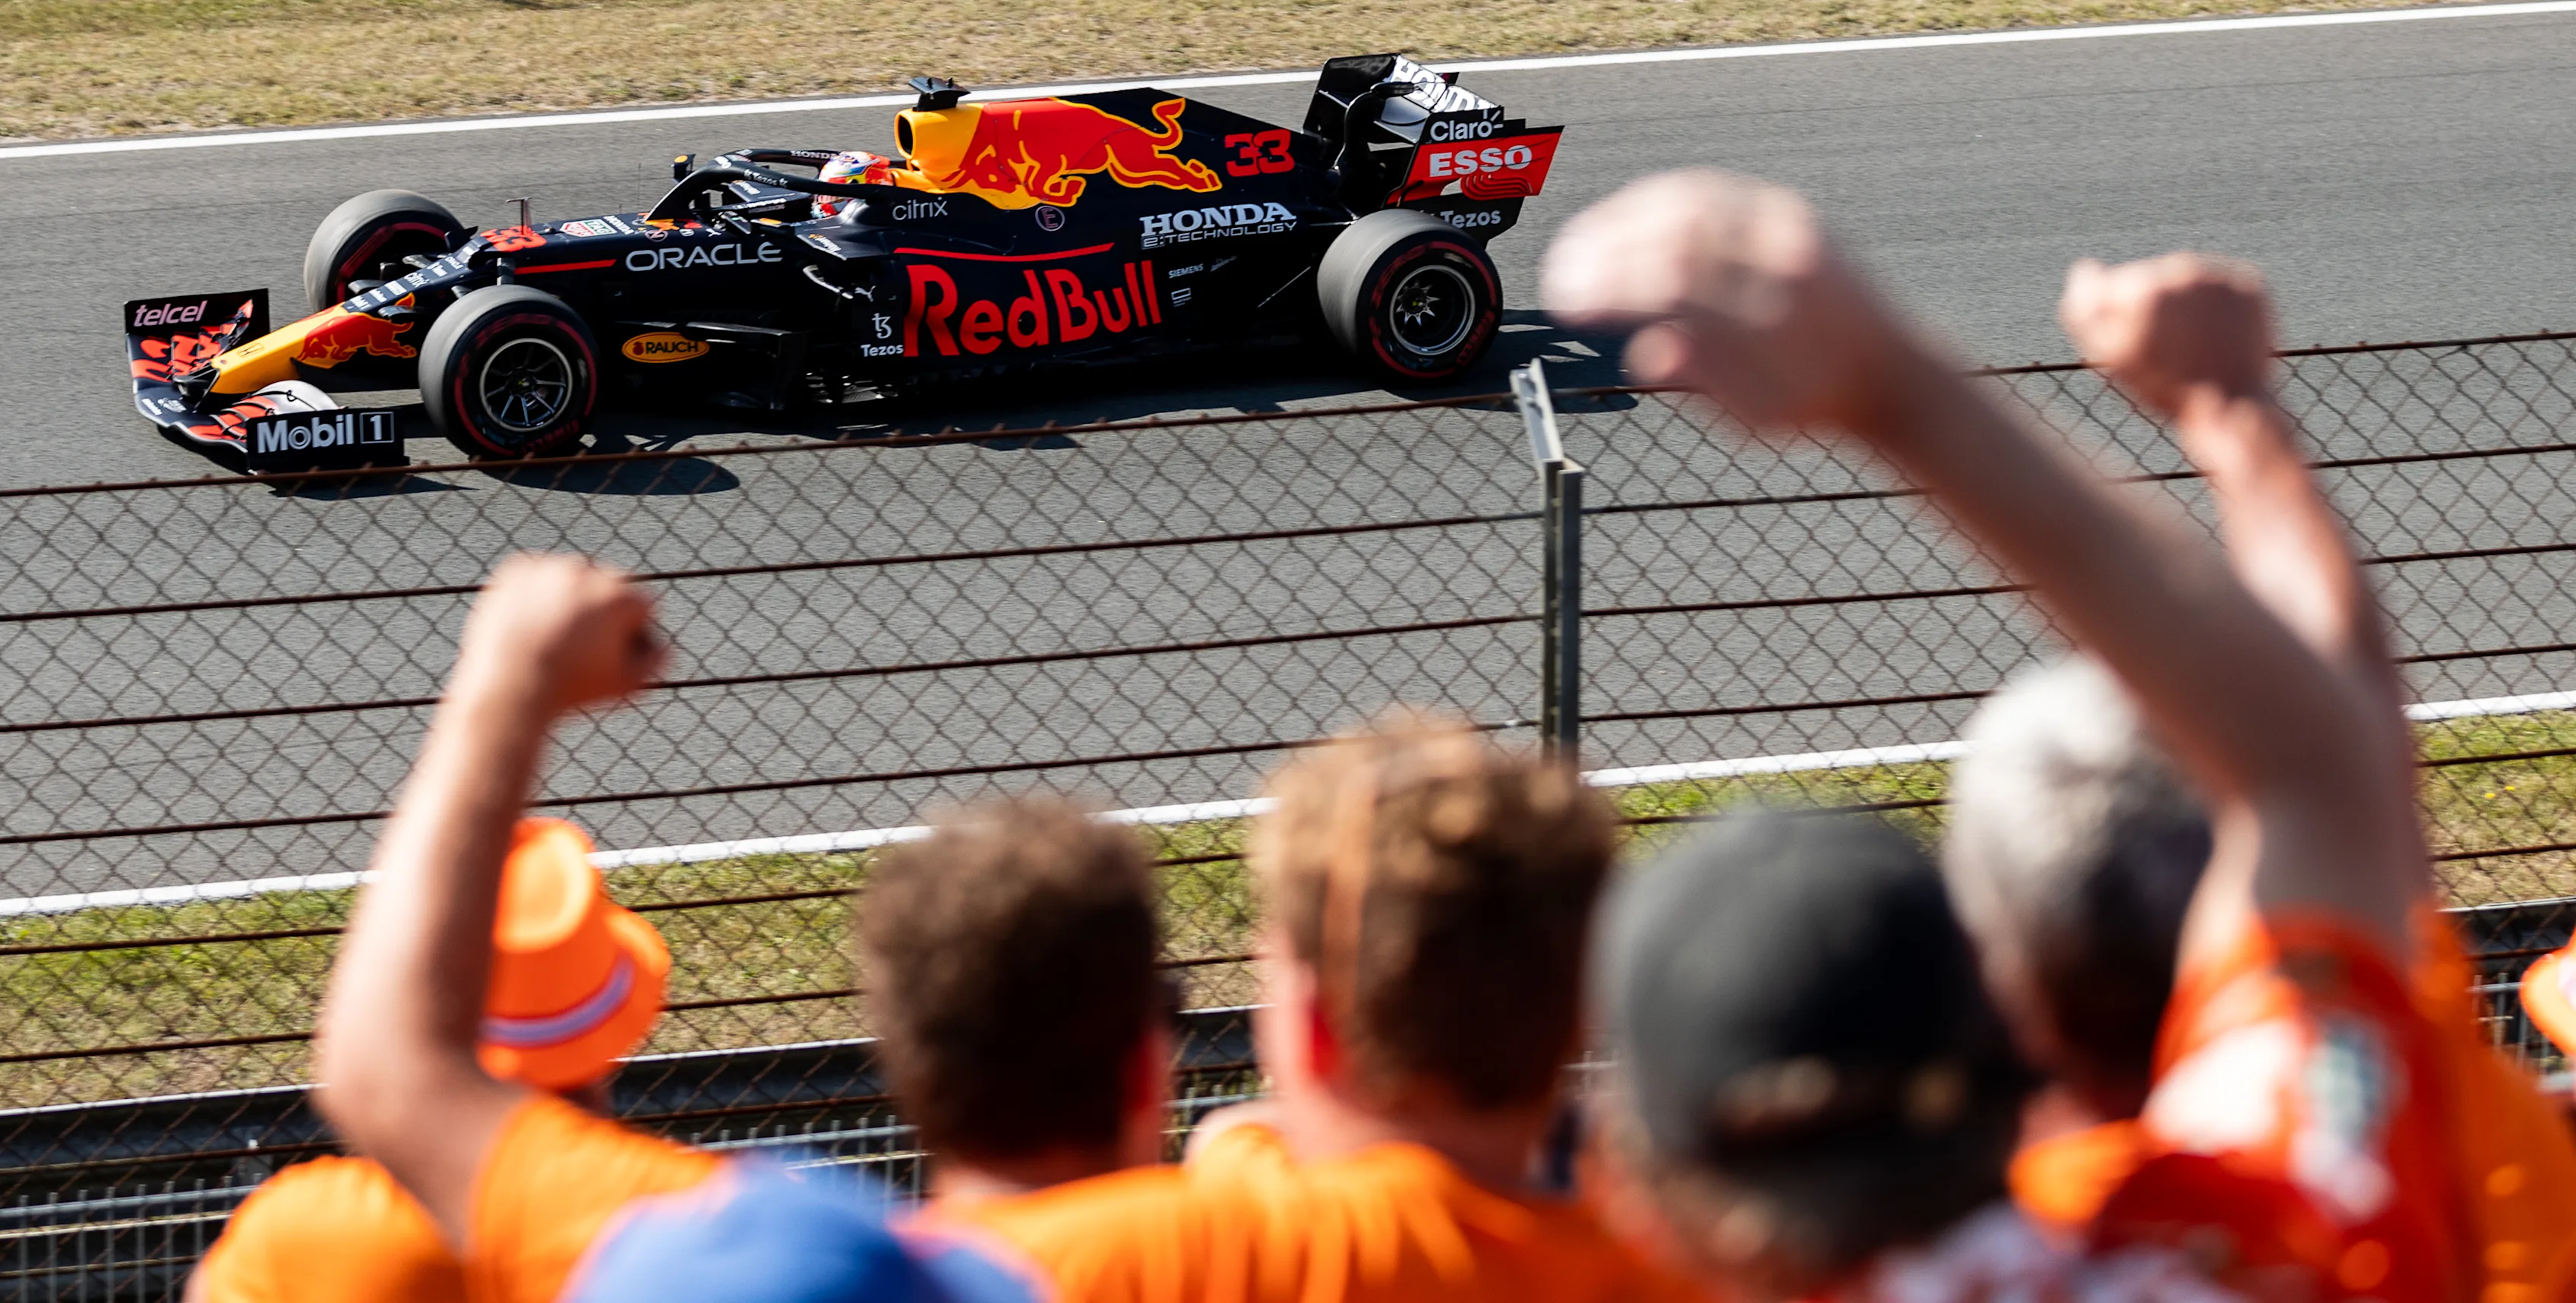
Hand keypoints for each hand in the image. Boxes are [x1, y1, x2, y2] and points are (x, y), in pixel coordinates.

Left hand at [452, 553, 662, 717]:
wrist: (508, 688)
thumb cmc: (571, 690)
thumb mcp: (628, 684)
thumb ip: (658, 659)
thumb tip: (661, 643)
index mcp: (620, 592)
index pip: (640, 607)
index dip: (631, 637)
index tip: (610, 658)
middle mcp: (587, 570)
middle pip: (606, 591)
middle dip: (600, 616)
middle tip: (580, 650)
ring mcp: (549, 567)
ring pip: (571, 584)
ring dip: (569, 604)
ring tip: (554, 640)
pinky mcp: (517, 570)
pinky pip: (538, 579)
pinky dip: (537, 598)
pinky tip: (533, 627)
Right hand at [1541, 169, 1911, 431]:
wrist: (1888, 367)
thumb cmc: (1814, 399)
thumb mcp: (1760, 414)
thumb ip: (1706, 380)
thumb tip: (1645, 353)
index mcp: (1772, 313)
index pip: (1672, 283)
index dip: (1610, 287)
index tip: (1569, 304)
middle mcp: (1782, 257)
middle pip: (1676, 233)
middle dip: (1606, 250)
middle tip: (1562, 276)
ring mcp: (1785, 225)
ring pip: (1689, 201)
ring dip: (1623, 220)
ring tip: (1580, 247)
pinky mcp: (1784, 210)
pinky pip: (1710, 192)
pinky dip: (1657, 202)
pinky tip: (1623, 222)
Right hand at [2059, 253, 2275, 420]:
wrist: (2230, 404)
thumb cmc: (2164, 386)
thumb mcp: (2111, 357)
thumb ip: (2085, 310)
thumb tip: (2086, 269)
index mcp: (2141, 288)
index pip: (2109, 284)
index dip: (2114, 316)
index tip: (2129, 342)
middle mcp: (2180, 270)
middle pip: (2149, 280)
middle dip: (2151, 307)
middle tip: (2163, 348)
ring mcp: (2218, 275)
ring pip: (2186, 281)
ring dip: (2182, 304)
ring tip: (2190, 343)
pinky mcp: (2249, 284)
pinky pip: (2220, 286)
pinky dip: (2215, 306)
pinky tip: (2213, 335)